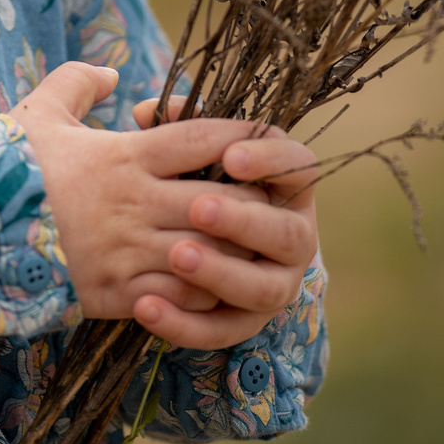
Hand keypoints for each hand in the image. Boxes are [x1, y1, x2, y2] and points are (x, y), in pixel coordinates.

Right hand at [9, 63, 290, 322]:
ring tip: (252, 247)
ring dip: (234, 251)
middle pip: (220, 201)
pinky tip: (211, 286)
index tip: (258, 138)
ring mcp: (128, 252)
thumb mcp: (38, 112)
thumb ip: (77, 83)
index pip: (202, 139)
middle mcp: (135, 204)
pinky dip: (203, 293)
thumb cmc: (4, 167)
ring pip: (208, 254)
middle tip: (269, 201)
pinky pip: (179, 299)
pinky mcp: (115, 294)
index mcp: (124, 157)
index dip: (240, 135)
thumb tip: (110, 74)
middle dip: (250, 203)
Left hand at [126, 95, 319, 350]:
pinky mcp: (245, 323)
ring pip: (261, 288)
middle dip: (243, 221)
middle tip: (198, 207)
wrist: (186, 241)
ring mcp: (275, 285)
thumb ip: (175, 126)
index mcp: (287, 186)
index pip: (300, 166)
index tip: (229, 156)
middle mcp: (293, 237)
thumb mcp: (189, 151)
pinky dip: (183, 323)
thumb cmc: (191, 182)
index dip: (271, 160)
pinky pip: (220, 331)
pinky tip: (144, 305)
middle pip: (286, 234)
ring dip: (220, 273)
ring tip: (175, 255)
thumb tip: (145, 111)